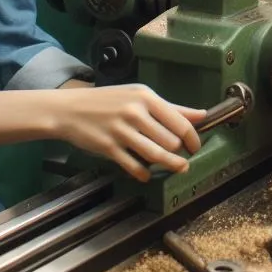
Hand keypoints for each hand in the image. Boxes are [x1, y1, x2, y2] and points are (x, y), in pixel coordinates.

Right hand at [52, 84, 204, 181]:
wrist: (69, 110)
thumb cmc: (109, 101)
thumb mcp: (140, 96)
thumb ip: (171, 108)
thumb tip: (201, 115)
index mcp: (146, 98)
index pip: (180, 122)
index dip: (193, 138)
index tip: (196, 147)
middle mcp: (135, 113)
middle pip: (170, 141)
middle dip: (180, 152)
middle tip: (183, 157)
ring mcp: (121, 131)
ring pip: (155, 154)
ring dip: (171, 165)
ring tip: (178, 168)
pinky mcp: (108, 148)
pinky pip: (133, 166)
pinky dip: (144, 174)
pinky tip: (147, 175)